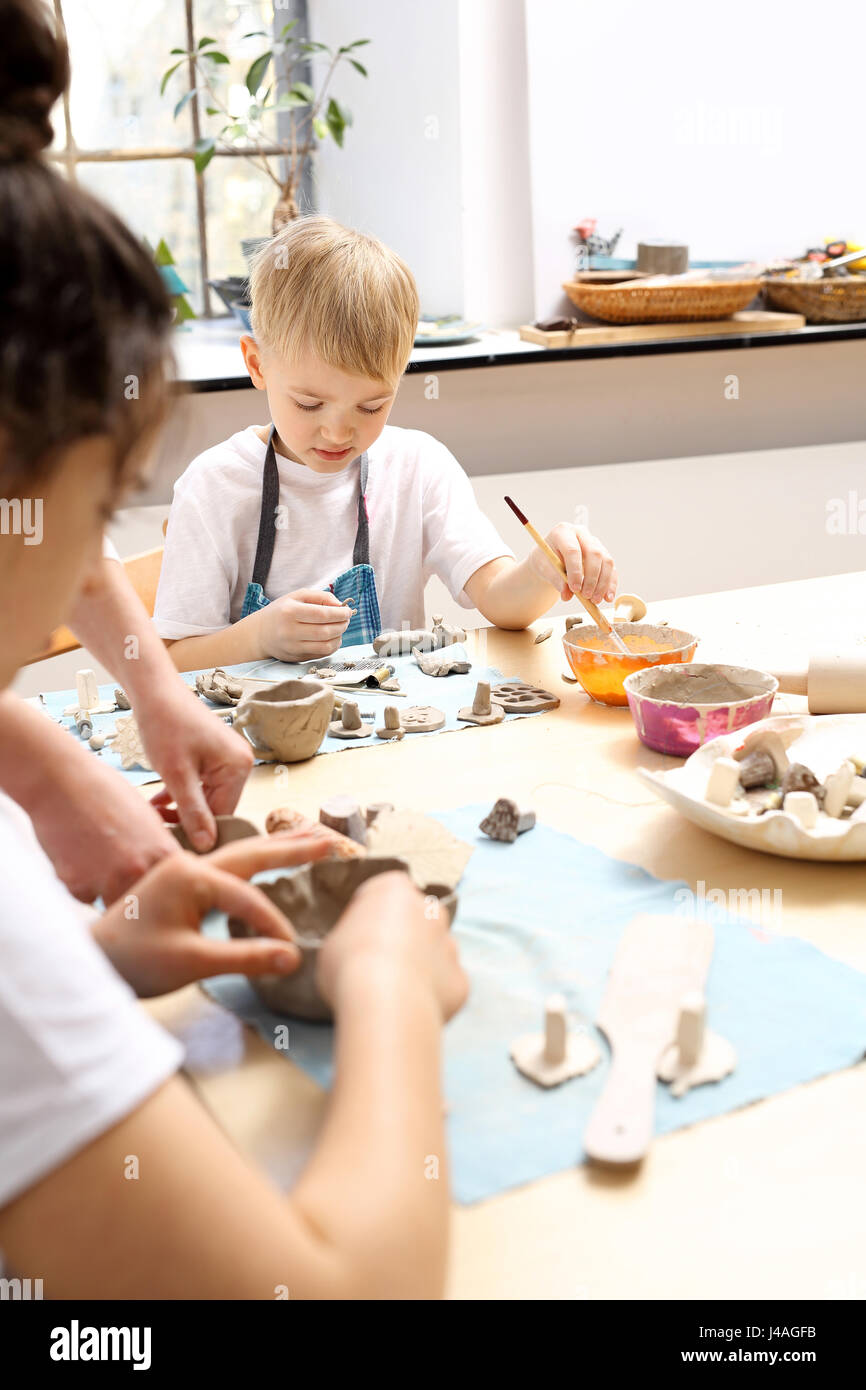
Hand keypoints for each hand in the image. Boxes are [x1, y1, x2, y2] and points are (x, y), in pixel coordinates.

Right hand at [28, 748, 179, 905]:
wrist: (62, 782)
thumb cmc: (105, 793)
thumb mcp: (147, 818)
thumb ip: (158, 849)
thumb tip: (166, 871)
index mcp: (163, 854)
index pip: (173, 888)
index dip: (160, 886)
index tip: (150, 881)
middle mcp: (139, 871)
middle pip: (144, 903)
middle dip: (133, 892)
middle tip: (118, 872)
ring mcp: (108, 880)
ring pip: (114, 904)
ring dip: (106, 890)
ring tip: (96, 861)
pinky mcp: (77, 885)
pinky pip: (85, 897)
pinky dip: (81, 884)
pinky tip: (77, 857)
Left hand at [92, 831, 331, 996]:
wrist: (93, 960)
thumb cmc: (136, 961)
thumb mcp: (192, 962)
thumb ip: (244, 958)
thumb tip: (291, 957)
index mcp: (191, 876)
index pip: (248, 898)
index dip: (273, 925)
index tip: (290, 951)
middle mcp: (189, 864)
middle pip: (250, 853)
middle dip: (291, 849)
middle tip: (329, 841)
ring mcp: (183, 869)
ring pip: (239, 855)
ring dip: (275, 849)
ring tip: (308, 841)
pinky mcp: (179, 881)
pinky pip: (226, 865)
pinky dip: (254, 861)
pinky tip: (266, 862)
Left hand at [135, 686, 253, 852]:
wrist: (154, 691)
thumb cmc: (165, 726)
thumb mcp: (176, 775)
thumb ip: (193, 811)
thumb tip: (206, 845)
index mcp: (239, 766)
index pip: (224, 814)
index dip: (198, 831)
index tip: (172, 843)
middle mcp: (241, 763)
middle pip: (217, 807)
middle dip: (187, 819)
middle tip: (157, 828)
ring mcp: (227, 760)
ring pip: (206, 799)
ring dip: (181, 808)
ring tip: (153, 815)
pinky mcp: (213, 758)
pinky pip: (201, 786)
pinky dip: (180, 794)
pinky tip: (158, 803)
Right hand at [258, 589, 352, 661]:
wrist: (260, 633)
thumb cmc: (281, 612)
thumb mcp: (297, 596)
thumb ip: (320, 596)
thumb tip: (339, 605)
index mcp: (289, 612)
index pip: (322, 614)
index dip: (339, 614)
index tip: (348, 611)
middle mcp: (290, 631)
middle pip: (325, 631)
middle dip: (342, 625)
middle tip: (346, 619)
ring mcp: (292, 647)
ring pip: (325, 646)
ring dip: (339, 637)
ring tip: (340, 628)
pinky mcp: (296, 658)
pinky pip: (321, 654)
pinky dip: (332, 646)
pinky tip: (332, 638)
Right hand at [317, 871, 468, 1020]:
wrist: (385, 1004)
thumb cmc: (350, 965)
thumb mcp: (333, 944)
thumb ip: (352, 938)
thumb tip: (358, 950)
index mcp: (394, 890)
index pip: (384, 893)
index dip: (370, 916)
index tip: (358, 938)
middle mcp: (430, 910)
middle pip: (417, 919)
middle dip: (403, 937)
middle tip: (377, 965)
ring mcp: (450, 944)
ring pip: (435, 952)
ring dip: (420, 966)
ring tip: (393, 992)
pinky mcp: (460, 979)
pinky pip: (444, 985)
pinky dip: (432, 995)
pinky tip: (410, 1009)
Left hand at [530, 523, 617, 605]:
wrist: (550, 560)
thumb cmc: (545, 561)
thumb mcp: (544, 569)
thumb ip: (555, 579)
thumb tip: (567, 594)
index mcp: (563, 532)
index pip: (573, 550)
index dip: (575, 570)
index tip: (575, 589)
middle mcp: (582, 534)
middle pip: (594, 554)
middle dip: (592, 578)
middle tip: (586, 596)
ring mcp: (595, 543)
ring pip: (606, 562)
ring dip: (603, 583)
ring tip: (595, 600)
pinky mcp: (603, 555)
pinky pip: (611, 570)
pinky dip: (611, 585)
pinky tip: (607, 598)